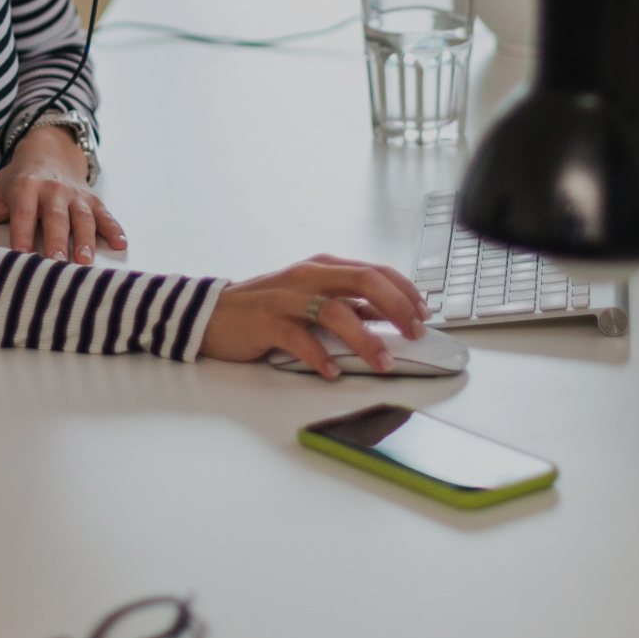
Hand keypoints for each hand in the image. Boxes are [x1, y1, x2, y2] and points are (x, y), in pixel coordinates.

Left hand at [0, 124, 126, 264]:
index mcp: (23, 189)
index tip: (22, 257)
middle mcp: (51, 190)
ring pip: (82, 217)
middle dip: (57, 241)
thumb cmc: (10, 183)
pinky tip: (121, 243)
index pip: (23, 214)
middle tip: (58, 265)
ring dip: (86, 238)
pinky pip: (105, 214)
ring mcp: (74, 195)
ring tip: (86, 262)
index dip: (22, 235)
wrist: (46, 152)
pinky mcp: (91, 199)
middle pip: (55, 217)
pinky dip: (114, 228)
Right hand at [200, 254, 430, 377]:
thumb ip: (347, 304)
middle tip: (414, 333)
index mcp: (323, 267)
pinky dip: (321, 356)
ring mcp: (287, 298)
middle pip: (364, 282)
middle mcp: (308, 276)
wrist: (213, 314)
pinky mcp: (267, 322)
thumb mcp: (311, 297)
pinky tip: (333, 371)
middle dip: (397, 308)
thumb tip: (390, 315)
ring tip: (382, 362)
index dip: (405, 291)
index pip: (375, 271)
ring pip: (335, 312)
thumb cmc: (267, 307)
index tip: (425, 314)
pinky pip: (300, 339)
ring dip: (365, 339)